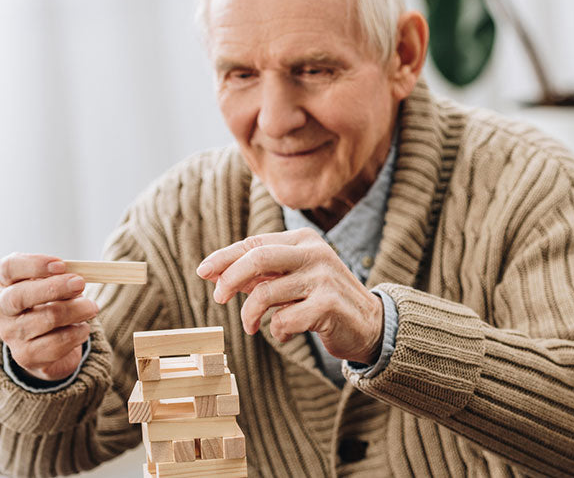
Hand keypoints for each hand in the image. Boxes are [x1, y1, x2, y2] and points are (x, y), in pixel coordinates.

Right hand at [0, 253, 97, 380]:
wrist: (46, 345)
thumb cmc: (49, 304)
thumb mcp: (51, 285)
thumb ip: (60, 278)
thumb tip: (77, 278)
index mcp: (4, 283)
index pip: (9, 268)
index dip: (34, 264)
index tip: (61, 264)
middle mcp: (1, 308)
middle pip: (19, 296)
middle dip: (54, 288)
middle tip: (80, 283)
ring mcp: (10, 334)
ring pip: (46, 319)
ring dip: (76, 310)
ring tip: (91, 307)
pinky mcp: (25, 355)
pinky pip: (56, 343)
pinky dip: (77, 333)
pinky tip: (82, 328)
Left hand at [196, 229, 383, 363]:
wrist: (370, 324)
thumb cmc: (323, 300)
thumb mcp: (294, 279)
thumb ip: (261, 273)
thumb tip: (214, 273)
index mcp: (304, 240)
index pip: (255, 243)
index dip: (224, 257)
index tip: (203, 272)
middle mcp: (315, 253)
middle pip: (258, 259)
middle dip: (229, 279)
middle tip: (219, 299)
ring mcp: (323, 278)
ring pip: (265, 294)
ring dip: (249, 315)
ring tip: (250, 326)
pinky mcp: (328, 306)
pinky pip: (283, 320)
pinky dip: (276, 331)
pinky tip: (284, 333)